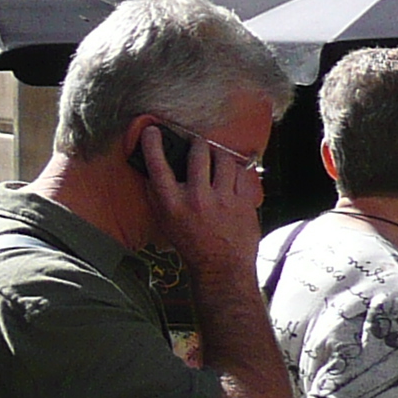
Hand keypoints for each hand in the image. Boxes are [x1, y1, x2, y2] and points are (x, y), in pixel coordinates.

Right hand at [134, 120, 263, 282]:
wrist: (222, 266)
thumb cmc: (191, 244)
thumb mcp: (165, 221)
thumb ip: (158, 195)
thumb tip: (153, 169)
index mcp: (172, 203)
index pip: (158, 165)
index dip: (153, 143)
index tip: (153, 130)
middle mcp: (197, 198)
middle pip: (197, 153)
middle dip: (197, 143)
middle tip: (196, 142)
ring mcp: (223, 199)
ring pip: (224, 159)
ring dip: (218, 154)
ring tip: (216, 157)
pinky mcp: (244, 202)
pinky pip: (241, 174)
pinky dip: (235, 171)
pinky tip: (231, 175)